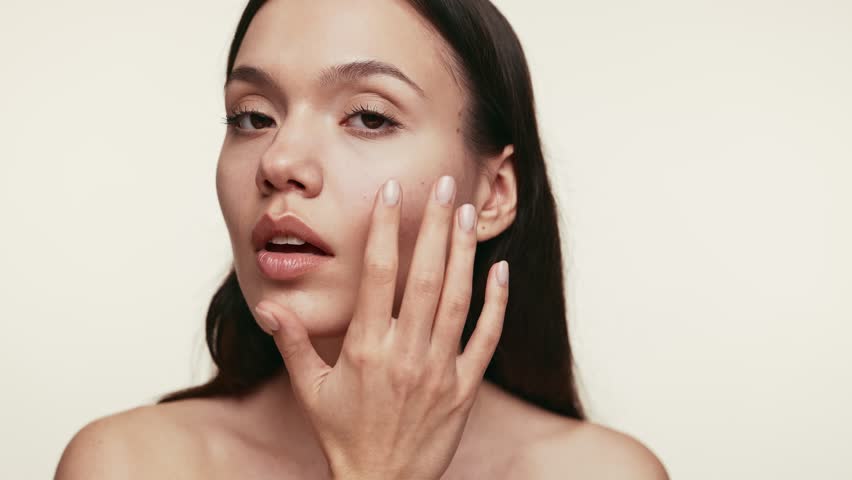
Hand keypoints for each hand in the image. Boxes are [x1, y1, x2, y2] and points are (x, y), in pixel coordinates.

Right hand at [253, 175, 509, 479]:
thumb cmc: (342, 435)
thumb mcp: (309, 390)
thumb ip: (291, 342)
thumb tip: (268, 306)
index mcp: (366, 348)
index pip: (377, 275)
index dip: (385, 229)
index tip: (392, 193)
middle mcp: (405, 353)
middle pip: (425, 277)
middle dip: (435, 226)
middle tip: (445, 185)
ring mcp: (439, 369)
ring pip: (457, 299)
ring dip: (464, 253)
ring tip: (468, 212)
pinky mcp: (464, 387)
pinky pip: (485, 338)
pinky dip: (495, 303)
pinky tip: (499, 270)